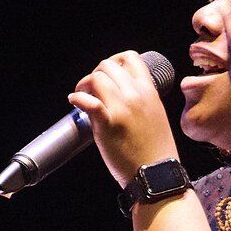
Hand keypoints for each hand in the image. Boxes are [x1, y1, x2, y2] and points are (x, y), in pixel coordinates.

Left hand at [68, 51, 177, 186]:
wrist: (155, 172)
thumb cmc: (155, 149)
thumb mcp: (155, 113)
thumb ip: (140, 99)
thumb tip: (120, 93)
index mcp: (148, 90)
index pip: (129, 57)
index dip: (113, 62)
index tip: (106, 76)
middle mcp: (135, 94)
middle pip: (107, 65)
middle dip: (95, 74)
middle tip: (90, 89)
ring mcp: (121, 107)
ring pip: (97, 78)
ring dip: (84, 84)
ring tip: (81, 96)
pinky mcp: (108, 124)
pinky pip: (89, 101)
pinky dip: (77, 98)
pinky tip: (74, 102)